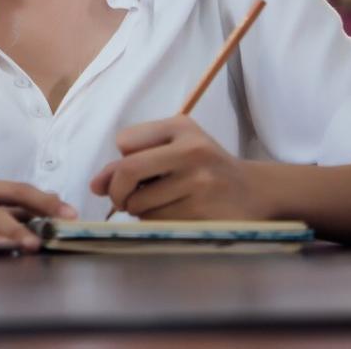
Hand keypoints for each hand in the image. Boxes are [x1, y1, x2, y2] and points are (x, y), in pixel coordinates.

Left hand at [89, 116, 272, 219]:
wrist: (254, 192)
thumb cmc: (204, 168)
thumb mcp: (174, 150)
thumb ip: (132, 161)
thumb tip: (96, 185)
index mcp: (181, 126)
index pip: (124, 141)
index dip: (119, 161)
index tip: (128, 173)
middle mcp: (192, 150)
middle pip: (128, 170)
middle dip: (116, 191)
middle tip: (122, 200)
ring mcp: (201, 183)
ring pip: (141, 203)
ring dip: (139, 211)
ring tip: (160, 205)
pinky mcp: (204, 213)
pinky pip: (158, 222)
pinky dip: (155, 223)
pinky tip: (175, 216)